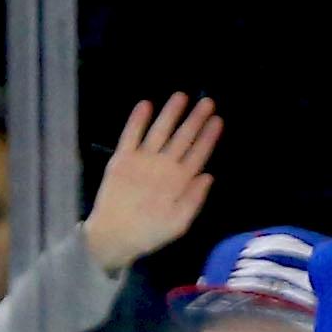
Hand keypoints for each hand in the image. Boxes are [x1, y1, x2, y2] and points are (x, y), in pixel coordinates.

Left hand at [83, 93, 222, 272]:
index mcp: (180, 182)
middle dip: (196, 119)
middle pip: (183, 138)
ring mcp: (141, 160)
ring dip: (171, 113)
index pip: (199, 153)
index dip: (209, 136)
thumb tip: (208, 175)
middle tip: (207, 101)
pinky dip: (137, 119)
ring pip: (160, 131)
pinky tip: (145, 104)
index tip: (218, 120)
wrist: (113, 235)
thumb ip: (195, 199)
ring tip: (181, 96)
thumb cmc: (150, 232)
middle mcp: (163, 165)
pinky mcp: (122, 159)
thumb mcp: (181, 223)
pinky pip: (130, 134)